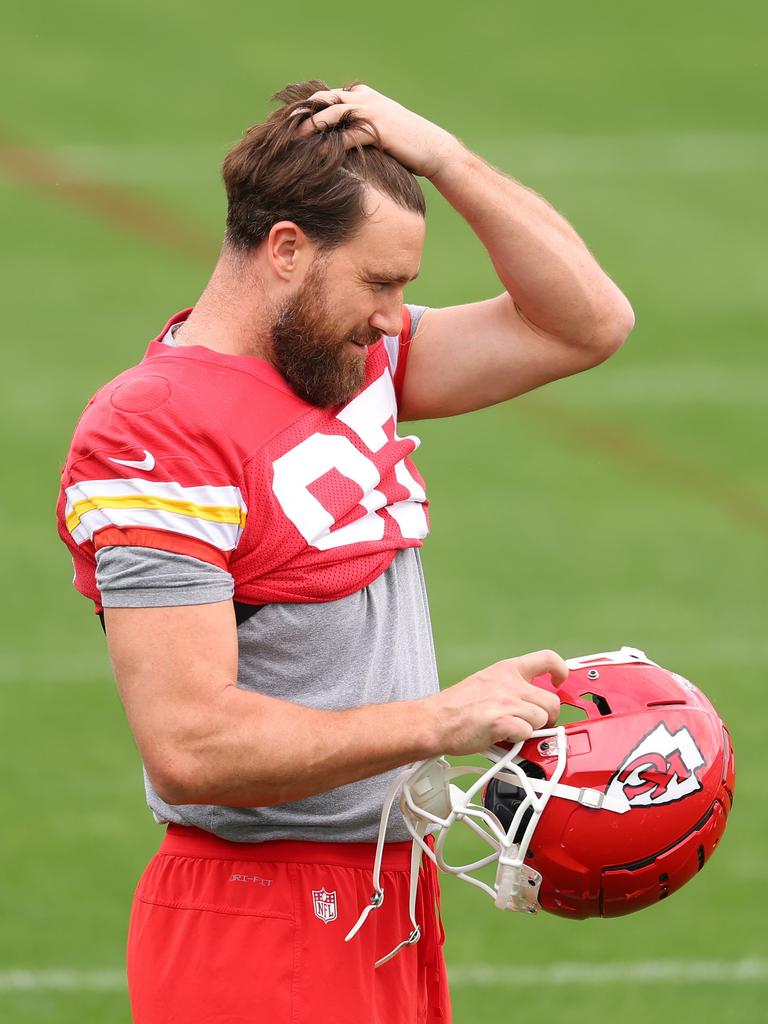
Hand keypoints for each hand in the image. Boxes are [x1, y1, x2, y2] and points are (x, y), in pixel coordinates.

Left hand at [293, 83, 459, 178]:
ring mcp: (372, 112)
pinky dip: (331, 145)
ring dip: (313, 124)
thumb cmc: (407, 147)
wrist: (434, 151)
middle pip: (326, 99)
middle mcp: (366, 100)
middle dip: (304, 111)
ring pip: (334, 113)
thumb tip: (339, 142)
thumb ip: (360, 128)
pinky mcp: (377, 130)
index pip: (329, 96)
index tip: (289, 121)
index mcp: (364, 96)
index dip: (308, 107)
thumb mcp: (381, 132)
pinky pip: (348, 136)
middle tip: (283, 126)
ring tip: (294, 137)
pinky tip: (317, 156)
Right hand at [427, 650, 567, 755]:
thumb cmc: (456, 706)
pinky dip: (519, 741)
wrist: (434, 722)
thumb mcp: (486, 682)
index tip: (560, 682)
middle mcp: (508, 683)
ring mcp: (506, 702)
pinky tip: (505, 738)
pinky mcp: (501, 723)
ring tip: (514, 731)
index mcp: (506, 670)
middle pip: (551, 700)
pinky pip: (528, 734)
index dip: (561, 671)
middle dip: (548, 717)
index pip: (547, 658)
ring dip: (532, 730)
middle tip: (537, 724)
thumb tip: (534, 699)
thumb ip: (511, 687)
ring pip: (542, 720)